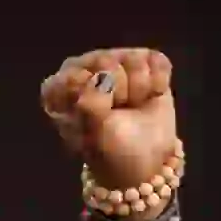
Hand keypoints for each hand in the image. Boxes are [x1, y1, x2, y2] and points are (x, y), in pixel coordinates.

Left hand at [40, 47, 177, 189]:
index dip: (88, 94)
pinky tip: (150, 96)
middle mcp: (87, 68)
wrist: (146, 161)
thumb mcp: (92, 136)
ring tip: (133, 106)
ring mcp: (118, 61)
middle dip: (118, 92)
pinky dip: (158, 82)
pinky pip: (156, 60)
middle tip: (118, 111)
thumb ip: (90, 105)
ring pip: (133, 58)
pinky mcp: (146, 61)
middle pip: (106, 61)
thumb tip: (100, 79)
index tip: (96, 116)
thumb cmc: (112, 151)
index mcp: (62, 87)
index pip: (70, 74)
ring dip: (139, 89)